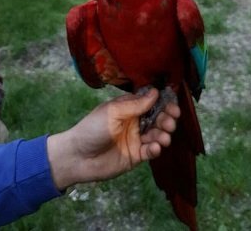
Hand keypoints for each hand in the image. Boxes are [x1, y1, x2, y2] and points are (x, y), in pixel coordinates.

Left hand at [46, 88, 179, 189]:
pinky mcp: (136, 155)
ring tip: (164, 138)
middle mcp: (135, 122)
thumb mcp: (113, 112)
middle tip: (170, 122)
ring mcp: (136, 139)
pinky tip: (155, 148)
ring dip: (164, 134)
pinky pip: (151, 151)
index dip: (164, 104)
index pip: (152, 103)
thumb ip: (136, 104)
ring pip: (158, 134)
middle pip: (159, 118)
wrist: (76, 157)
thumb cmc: (91, 129)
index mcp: (129, 109)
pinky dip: (156, 149)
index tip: (173, 107)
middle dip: (167, 119)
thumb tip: (156, 92)